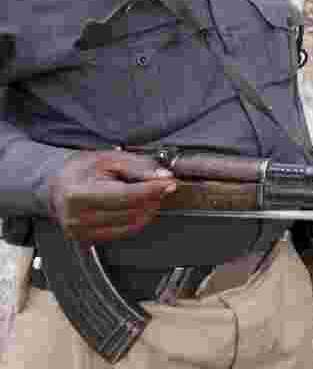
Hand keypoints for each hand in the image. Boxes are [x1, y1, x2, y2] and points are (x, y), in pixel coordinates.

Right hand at [48, 151, 177, 243]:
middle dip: (152, 198)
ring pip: (130, 224)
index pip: (124, 195)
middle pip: (129, 211)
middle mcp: (77, 216)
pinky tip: (139, 207)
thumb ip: (138, 166)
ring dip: (147, 210)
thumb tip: (163, 176)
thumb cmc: (83, 169)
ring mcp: (81, 231)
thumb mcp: (110, 158)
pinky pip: (123, 232)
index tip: (169, 183)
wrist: (58, 184)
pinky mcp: (87, 240)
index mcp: (78, 194)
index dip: (151, 190)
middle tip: (161, 185)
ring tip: (150, 195)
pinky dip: (137, 220)